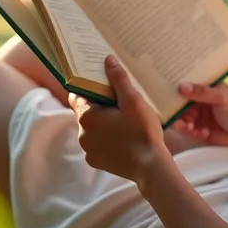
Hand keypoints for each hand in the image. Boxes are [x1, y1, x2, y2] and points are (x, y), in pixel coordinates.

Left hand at [68, 55, 168, 184]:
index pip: (77, 96)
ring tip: (123, 121)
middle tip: (119, 102)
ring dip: (102, 124)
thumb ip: (119, 79)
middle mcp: (82, 133)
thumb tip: (108, 60)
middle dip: (99, 106)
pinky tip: (123, 138)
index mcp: (87, 116)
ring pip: (91, 129)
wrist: (150, 166)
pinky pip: (97, 145)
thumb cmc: (142, 131)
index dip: (88, 88)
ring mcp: (88, 150)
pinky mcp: (96, 162)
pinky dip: (106, 140)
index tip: (101, 85)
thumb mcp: (133, 101)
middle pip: (85, 112)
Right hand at [171, 82, 227, 147]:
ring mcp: (197, 116)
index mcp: (206, 88)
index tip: (164, 85)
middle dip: (175, 107)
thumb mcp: (222, 98)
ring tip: (190, 126)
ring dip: (182, 122)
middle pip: (179, 101)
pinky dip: (190, 131)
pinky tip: (202, 132)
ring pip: (180, 117)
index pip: (188, 83)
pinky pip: (185, 130)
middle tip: (175, 112)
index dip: (176, 83)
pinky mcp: (196, 130)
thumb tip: (181, 86)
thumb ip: (202, 92)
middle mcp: (198, 101)